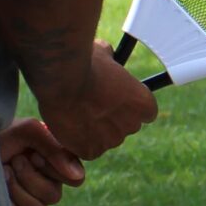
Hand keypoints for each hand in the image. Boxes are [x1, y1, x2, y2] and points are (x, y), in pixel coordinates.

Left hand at [0, 118, 84, 205]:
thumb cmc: (0, 135)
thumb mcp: (27, 131)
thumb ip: (54, 147)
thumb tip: (76, 176)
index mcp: (57, 164)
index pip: (76, 180)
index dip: (54, 169)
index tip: (35, 155)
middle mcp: (48, 183)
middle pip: (53, 196)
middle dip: (29, 176)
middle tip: (14, 160)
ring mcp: (32, 200)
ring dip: (16, 188)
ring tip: (3, 170)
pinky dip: (9, 204)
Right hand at [37, 42, 157, 160]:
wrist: (60, 80)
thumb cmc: (83, 63)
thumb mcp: (104, 54)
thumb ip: (112, 60)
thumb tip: (108, 54)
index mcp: (144, 103)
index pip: (144, 112)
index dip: (128, 106)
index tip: (114, 100)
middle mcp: (133, 124)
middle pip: (125, 127)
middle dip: (110, 119)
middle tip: (90, 107)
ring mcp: (112, 140)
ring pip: (105, 139)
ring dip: (93, 131)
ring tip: (74, 114)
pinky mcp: (91, 151)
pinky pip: (87, 148)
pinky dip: (78, 141)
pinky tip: (68, 125)